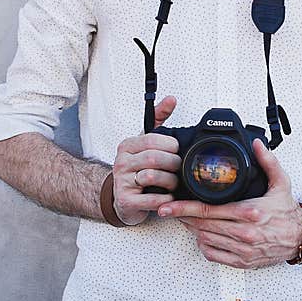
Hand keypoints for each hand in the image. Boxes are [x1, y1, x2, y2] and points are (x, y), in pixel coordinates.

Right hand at [112, 96, 180, 225]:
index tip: (177, 151)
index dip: (171, 146)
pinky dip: (165, 198)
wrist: (122, 199)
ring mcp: (122, 182)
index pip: (153, 140)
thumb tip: (171, 99)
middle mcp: (122, 162)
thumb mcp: (145, 143)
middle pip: (155, 158)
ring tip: (173, 183)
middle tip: (179, 169)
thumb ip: (158, 120)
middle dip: (173, 164)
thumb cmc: (137, 169)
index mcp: (127, 146)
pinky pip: (152, 199)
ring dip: (170, 181)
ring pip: (152, 177)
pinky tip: (168, 196)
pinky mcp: (126, 201)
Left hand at [158, 139, 301, 268]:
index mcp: (250, 212)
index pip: (208, 209)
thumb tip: (257, 144)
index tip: (170, 205)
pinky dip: (204, 246)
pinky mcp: (243, 262)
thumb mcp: (281, 182)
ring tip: (189, 220)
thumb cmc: (288, 211)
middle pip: (201, 225)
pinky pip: (214, 255)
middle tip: (173, 210)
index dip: (184, 207)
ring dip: (193, 230)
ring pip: (205, 240)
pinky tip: (204, 236)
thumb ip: (268, 161)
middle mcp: (245, 233)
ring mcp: (243, 249)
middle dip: (184, 218)